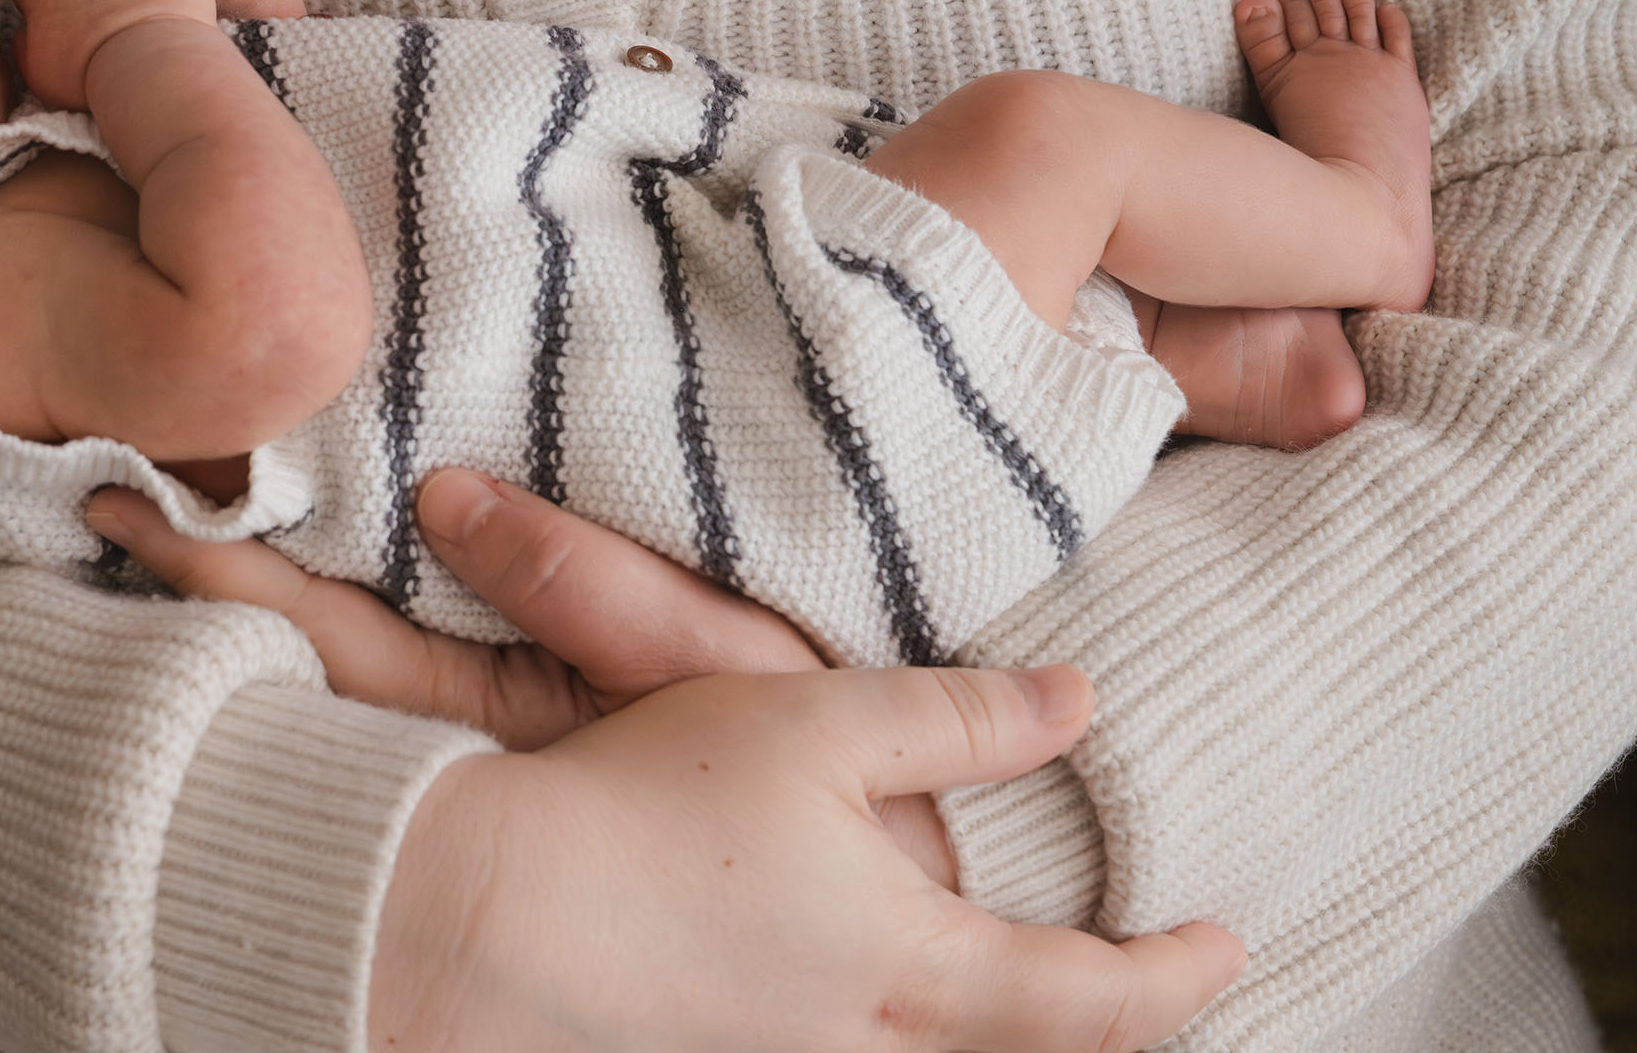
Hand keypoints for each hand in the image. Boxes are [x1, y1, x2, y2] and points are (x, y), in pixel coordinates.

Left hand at [88, 470, 953, 883]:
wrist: (893, 907)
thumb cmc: (819, 781)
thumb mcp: (725, 666)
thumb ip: (590, 584)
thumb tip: (440, 499)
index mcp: (500, 727)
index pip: (325, 639)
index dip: (221, 572)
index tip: (121, 503)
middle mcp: (460, 772)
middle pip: (287, 689)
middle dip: (194, 608)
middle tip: (94, 513)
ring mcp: (477, 797)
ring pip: (319, 720)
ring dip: (238, 646)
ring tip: (151, 559)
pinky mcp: (513, 797)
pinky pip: (378, 730)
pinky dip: (314, 675)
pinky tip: (285, 629)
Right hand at [372, 665, 1245, 1050]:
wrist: (493, 914)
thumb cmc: (655, 809)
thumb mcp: (817, 727)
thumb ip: (956, 719)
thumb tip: (1079, 704)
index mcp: (915, 965)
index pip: (1090, 998)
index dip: (1173, 977)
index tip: (1229, 945)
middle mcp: (871, 1045)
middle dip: (1113, 1033)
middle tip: (1161, 991)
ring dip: (1017, 1039)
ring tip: (1035, 997)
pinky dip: (920, 1038)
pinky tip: (896, 998)